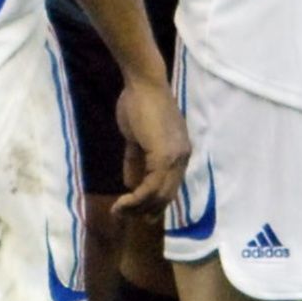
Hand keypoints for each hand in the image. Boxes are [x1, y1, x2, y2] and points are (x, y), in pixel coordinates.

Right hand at [112, 80, 189, 217]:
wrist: (143, 83)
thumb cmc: (138, 103)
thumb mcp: (137, 138)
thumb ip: (137, 160)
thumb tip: (132, 184)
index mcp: (179, 152)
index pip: (169, 186)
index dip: (153, 202)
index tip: (136, 211)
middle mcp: (182, 158)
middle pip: (166, 195)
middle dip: (146, 210)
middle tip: (125, 217)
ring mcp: (175, 158)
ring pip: (159, 195)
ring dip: (138, 208)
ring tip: (119, 212)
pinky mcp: (164, 157)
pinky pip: (150, 187)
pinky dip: (136, 199)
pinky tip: (122, 202)